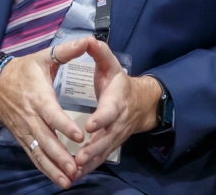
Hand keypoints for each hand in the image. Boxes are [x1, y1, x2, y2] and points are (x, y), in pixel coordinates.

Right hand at [0, 39, 89, 189]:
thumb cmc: (25, 70)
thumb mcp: (44, 57)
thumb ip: (66, 52)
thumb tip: (86, 41)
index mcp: (38, 97)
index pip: (52, 114)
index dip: (64, 126)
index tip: (78, 136)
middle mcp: (31, 117)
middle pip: (46, 139)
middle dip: (60, 155)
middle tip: (75, 167)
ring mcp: (25, 130)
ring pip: (39, 152)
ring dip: (53, 167)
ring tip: (68, 180)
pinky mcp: (22, 138)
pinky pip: (33, 155)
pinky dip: (44, 168)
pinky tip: (58, 180)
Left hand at [73, 37, 161, 176]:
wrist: (139, 103)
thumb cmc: (118, 82)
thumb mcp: (111, 65)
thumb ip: (100, 53)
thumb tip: (89, 39)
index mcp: (115, 101)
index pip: (109, 111)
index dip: (100, 118)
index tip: (89, 125)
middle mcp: (116, 122)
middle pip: (106, 138)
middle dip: (93, 148)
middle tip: (79, 157)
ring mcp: (113, 136)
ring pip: (102, 152)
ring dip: (89, 162)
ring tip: (75, 170)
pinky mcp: (109, 146)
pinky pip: (99, 159)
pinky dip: (89, 168)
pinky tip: (75, 176)